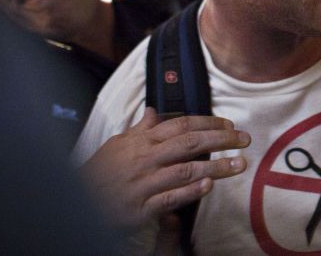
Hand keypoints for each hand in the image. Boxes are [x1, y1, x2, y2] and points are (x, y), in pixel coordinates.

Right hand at [81, 107, 250, 228]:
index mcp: (142, 141)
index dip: (208, 123)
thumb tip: (155, 112)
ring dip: (217, 167)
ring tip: (240, 164)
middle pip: (190, 144)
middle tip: (245, 139)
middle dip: (221, 139)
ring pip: (186, 170)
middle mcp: (146, 159)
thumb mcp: (117, 144)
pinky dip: (190, 191)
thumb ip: (140, 129)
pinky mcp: (140, 208)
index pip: (182, 125)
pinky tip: (209, 186)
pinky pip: (170, 197)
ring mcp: (144, 183)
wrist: (75, 201)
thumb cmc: (99, 172)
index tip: (230, 124)